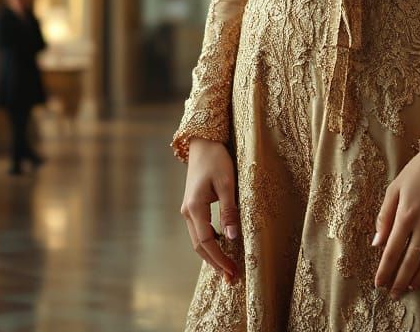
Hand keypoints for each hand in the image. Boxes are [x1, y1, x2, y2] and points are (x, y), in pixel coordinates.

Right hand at [180, 137, 240, 284]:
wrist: (203, 142)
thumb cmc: (216, 159)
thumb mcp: (227, 182)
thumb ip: (229, 210)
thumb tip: (232, 237)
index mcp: (195, 207)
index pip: (206, 242)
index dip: (219, 259)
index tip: (232, 272)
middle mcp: (187, 211)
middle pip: (199, 246)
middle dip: (214, 263)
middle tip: (231, 277)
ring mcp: (188, 209)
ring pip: (198, 240)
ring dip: (211, 255)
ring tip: (227, 267)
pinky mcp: (192, 206)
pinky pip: (199, 230)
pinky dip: (209, 243)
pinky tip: (221, 247)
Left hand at [373, 141, 419, 298]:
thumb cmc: (417, 170)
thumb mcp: (395, 187)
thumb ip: (384, 216)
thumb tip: (377, 243)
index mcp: (406, 213)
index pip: (393, 250)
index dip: (385, 269)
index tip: (379, 283)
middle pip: (411, 260)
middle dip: (400, 279)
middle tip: (392, 293)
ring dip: (418, 277)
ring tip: (409, 287)